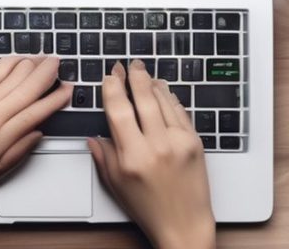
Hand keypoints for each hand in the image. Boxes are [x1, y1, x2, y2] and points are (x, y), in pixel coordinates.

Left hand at [0, 55, 71, 187]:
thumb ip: (19, 151)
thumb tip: (37, 133)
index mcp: (1, 135)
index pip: (37, 111)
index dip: (56, 98)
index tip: (67, 90)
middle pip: (28, 86)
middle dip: (47, 72)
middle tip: (58, 64)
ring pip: (10, 72)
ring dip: (29, 62)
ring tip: (41, 58)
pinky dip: (4, 62)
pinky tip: (14, 59)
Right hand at [88, 60, 214, 248]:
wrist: (183, 223)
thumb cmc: (148, 208)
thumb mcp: (116, 184)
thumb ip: (103, 156)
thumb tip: (93, 135)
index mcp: (132, 157)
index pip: (119, 111)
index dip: (113, 88)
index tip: (110, 76)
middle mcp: (157, 146)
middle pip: (143, 99)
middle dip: (135, 77)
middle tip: (129, 64)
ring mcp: (179, 142)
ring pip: (164, 101)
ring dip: (153, 84)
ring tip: (145, 74)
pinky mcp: (195, 143)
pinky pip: (180, 112)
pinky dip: (170, 98)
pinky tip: (164, 91)